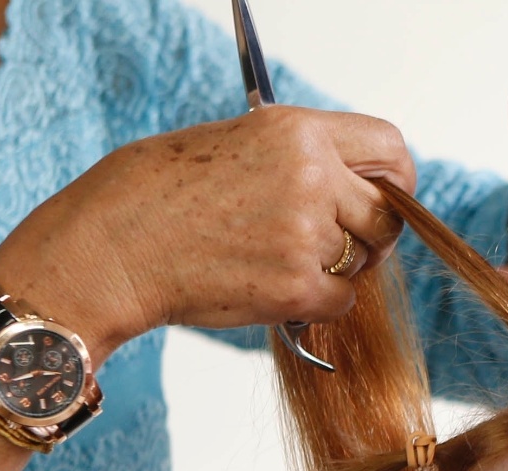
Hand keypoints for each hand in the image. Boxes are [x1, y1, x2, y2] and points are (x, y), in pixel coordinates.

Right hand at [0, 107, 414, 354]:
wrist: (111, 248)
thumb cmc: (155, 195)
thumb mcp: (234, 142)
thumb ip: (298, 156)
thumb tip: (353, 181)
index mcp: (297, 131)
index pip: (390, 147)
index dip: (396, 179)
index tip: (384, 196)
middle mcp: (311, 177)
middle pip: (387, 214)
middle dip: (370, 234)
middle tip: (333, 243)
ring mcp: (307, 234)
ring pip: (363, 261)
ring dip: (336, 268)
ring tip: (276, 258)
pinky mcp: (296, 287)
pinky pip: (341, 301)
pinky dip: (315, 302)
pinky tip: (269, 286)